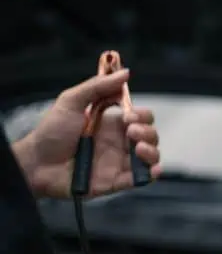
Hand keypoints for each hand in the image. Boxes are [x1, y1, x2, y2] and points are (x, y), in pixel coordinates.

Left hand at [21, 69, 161, 198]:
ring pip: (151, 156)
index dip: (141, 115)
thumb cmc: (51, 132)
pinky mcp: (117, 181)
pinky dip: (152, 174)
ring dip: (152, 150)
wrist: (36, 163)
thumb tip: (125, 72)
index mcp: (112, 124)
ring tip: (139, 148)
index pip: (140, 117)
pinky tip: (152, 168)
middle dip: (147, 131)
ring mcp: (120, 162)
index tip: (128, 115)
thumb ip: (97, 86)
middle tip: (130, 131)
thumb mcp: (71, 101)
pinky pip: (142, 179)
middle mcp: (120, 143)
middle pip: (150, 135)